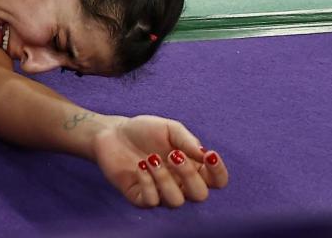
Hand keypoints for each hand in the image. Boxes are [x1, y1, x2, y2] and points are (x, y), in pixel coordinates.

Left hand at [91, 115, 229, 207]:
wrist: (112, 133)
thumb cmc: (144, 131)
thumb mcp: (169, 128)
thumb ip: (187, 141)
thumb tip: (205, 154)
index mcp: (193, 168)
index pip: (217, 181)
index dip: (219, 172)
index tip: (209, 155)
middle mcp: (180, 184)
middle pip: (199, 195)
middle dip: (189, 175)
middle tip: (173, 154)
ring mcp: (161, 192)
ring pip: (176, 201)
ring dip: (165, 179)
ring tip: (151, 158)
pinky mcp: (140, 197)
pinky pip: (151, 201)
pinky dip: (148, 183)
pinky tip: (140, 166)